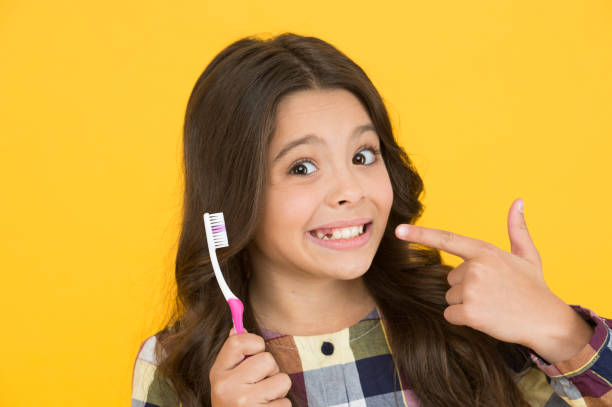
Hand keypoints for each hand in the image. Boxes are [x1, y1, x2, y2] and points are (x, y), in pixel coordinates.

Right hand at [209, 327, 291, 406]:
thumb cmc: (232, 402)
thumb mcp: (225, 379)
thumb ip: (233, 355)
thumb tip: (237, 328)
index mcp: (218, 373)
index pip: (239, 341)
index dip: (254, 343)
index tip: (256, 351)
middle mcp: (227, 387)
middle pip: (267, 360)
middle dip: (270, 371)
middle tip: (259, 383)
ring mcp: (244, 403)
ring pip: (282, 380)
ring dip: (278, 390)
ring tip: (264, 398)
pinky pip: (285, 402)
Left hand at [394, 198, 592, 363]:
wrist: (547, 321)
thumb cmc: (534, 288)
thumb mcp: (527, 255)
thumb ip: (517, 228)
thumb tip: (518, 201)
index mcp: (485, 251)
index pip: (447, 239)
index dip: (420, 234)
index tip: (398, 230)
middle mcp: (475, 268)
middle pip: (451, 278)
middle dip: (466, 287)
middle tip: (493, 292)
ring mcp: (472, 290)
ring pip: (450, 296)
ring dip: (466, 303)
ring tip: (493, 304)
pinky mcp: (470, 312)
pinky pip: (451, 314)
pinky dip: (464, 319)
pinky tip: (486, 317)